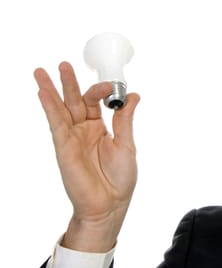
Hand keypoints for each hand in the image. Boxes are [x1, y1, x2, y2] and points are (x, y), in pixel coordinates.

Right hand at [34, 61, 139, 251]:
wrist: (110, 203)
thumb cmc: (120, 179)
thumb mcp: (127, 143)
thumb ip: (125, 119)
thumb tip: (133, 95)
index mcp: (101, 128)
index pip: (97, 102)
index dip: (103, 91)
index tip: (113, 85)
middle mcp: (84, 130)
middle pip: (75, 101)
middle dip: (69, 82)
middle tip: (64, 64)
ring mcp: (72, 137)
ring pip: (60, 109)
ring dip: (52, 90)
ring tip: (43, 71)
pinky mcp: (64, 146)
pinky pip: (55, 123)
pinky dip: (49, 107)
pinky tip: (43, 92)